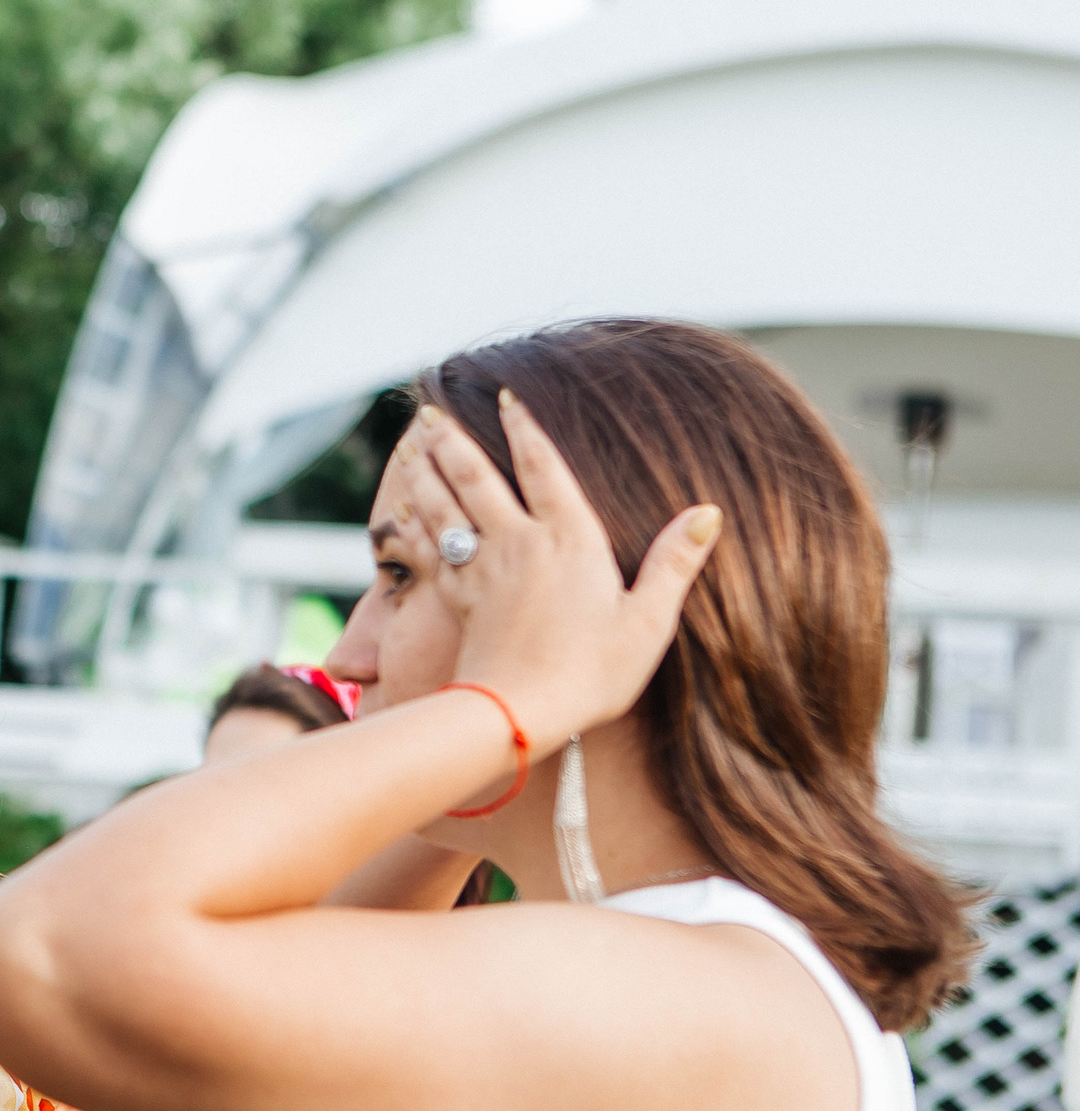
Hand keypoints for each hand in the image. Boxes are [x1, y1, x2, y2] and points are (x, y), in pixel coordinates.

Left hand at [392, 393, 720, 746]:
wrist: (517, 713)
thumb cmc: (590, 673)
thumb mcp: (647, 621)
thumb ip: (675, 564)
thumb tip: (708, 514)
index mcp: (569, 538)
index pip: (543, 467)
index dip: (525, 428)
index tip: (507, 397)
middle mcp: (519, 544)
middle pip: (478, 478)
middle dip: (456, 442)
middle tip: (434, 412)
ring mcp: (482, 571)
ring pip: (446, 508)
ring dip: (427, 474)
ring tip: (413, 445)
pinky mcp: (458, 600)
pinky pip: (430, 553)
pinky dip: (413, 530)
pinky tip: (401, 516)